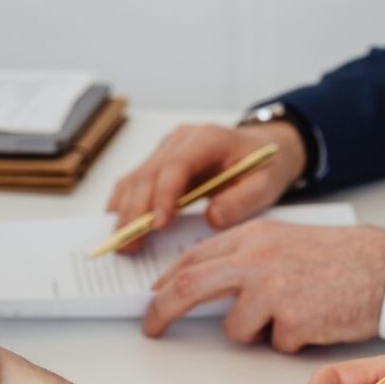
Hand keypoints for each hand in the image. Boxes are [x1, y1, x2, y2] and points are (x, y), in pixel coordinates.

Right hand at [107, 121, 307, 249]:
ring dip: (126, 211)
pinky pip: (135, 182)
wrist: (262, 149)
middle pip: (148, 173)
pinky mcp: (160, 163)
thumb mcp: (265, 185)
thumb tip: (212, 219)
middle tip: (129, 244)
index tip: (158, 225)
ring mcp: (167, 150)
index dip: (162, 195)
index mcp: (208, 139)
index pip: (175, 165)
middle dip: (136, 211)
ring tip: (122, 243)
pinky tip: (120, 226)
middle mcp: (181, 140)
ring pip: (136, 178)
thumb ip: (241, 201)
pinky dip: (125, 204)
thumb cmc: (264, 167)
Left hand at [143, 220, 384, 350]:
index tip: (155, 297)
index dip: (167, 282)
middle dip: (162, 310)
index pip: (193, 259)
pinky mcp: (293, 322)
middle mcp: (256, 260)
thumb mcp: (286, 242)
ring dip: (257, 332)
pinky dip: (293, 340)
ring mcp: (272, 291)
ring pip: (235, 329)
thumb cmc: (342, 258)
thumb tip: (208, 282)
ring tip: (294, 314)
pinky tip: (317, 320)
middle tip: (152, 327)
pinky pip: (275, 344)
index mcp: (252, 236)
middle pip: (189, 288)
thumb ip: (246, 256)